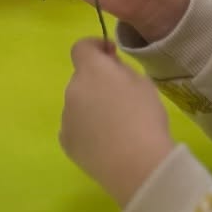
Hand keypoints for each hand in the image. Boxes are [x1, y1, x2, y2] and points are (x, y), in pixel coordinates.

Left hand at [60, 38, 173, 207]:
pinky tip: (106, 144)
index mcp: (91, 70)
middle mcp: (72, 90)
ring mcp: (65, 118)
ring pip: (78, 104)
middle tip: (121, 100)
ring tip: (116, 127)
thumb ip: (121, 69)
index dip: (96, 47)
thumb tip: (109, 68)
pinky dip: (87, 129)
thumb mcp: (143, 83)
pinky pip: (75, 127)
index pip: (81, 47)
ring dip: (91, 107)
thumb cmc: (145, 118)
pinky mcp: (66, 142)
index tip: (111, 57)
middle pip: (82, 78)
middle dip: (97, 82)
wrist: (137, 165)